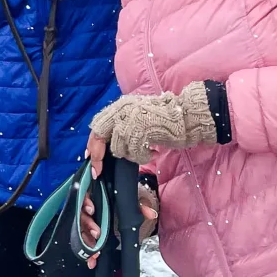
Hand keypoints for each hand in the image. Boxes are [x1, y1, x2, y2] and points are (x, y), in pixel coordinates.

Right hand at [76, 167, 159, 262]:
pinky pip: (85, 242)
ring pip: (81, 231)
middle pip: (81, 216)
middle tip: (97, 234)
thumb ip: (140, 205)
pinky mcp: (90, 234)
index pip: (85, 197)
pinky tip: (92, 261)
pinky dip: (88, 253)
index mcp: (96, 197)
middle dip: (88, 226)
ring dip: (87, 241)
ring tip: (95, 251)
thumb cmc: (124, 200)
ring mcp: (89, 222)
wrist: (125, 203)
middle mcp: (89, 210)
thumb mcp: (133, 199)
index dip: (86, 204)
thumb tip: (151, 214)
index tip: (92, 210)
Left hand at [88, 84, 217, 164]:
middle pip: (100, 135)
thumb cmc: (164, 121)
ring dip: (131, 155)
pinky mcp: (142, 129)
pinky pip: (135, 153)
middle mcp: (123, 109)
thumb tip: (104, 147)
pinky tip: (154, 152)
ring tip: (146, 152)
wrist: (186, 116)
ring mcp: (132, 118)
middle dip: (98, 156)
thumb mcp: (137, 117)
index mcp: (120, 106)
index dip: (92, 143)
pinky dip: (143, 157)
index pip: (98, 125)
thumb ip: (121, 127)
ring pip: (119, 148)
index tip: (90, 158)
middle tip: (99, 170)